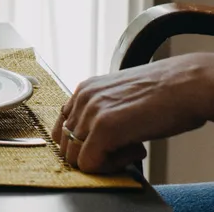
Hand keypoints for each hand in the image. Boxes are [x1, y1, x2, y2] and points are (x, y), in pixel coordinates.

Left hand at [54, 53, 213, 172]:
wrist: (190, 84)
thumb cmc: (165, 94)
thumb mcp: (121, 99)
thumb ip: (102, 114)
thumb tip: (95, 142)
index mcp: (84, 90)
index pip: (63, 127)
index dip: (84, 144)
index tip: (109, 146)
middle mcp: (82, 98)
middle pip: (66, 145)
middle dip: (92, 155)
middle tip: (125, 149)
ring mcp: (91, 112)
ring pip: (75, 157)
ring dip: (102, 161)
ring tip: (133, 147)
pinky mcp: (104, 128)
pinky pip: (90, 164)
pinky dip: (111, 168)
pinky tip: (137, 150)